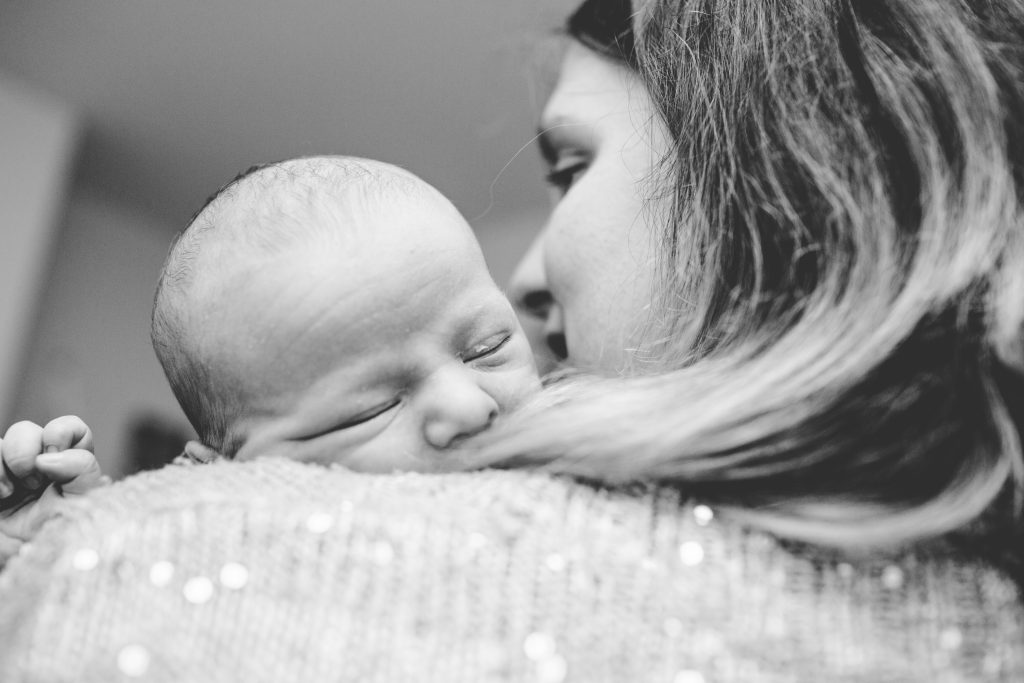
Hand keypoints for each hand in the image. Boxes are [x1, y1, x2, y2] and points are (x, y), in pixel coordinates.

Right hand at [0, 417, 109, 563]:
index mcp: (68, 469)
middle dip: (24, 446)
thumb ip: (80, 469)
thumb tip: (48, 454)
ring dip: (3, 461)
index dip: (62, 431)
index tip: (54, 452)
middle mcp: (36, 471)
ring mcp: (7, 480)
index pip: (70, 430)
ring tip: (7, 492)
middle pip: (26, 431)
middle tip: (30, 476)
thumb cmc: (64, 541)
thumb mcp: (83, 503)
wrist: (33, 573)